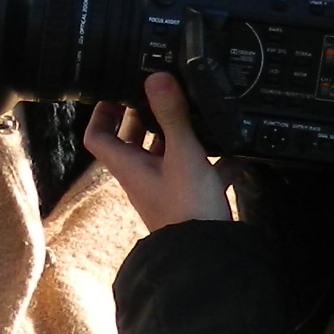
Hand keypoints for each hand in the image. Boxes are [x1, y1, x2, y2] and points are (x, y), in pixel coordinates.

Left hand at [84, 71, 233, 229]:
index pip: (98, 137)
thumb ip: (171, 116)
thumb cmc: (188, 208)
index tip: (114, 93)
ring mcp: (166, 187)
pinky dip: (213, 158)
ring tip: (195, 112)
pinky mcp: (191, 197)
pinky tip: (235, 148)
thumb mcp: (182, 154)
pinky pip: (199, 171)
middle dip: (143, 117)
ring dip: (178, 134)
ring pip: (166, 154)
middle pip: (133, 142)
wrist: (209, 255)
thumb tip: (156, 78)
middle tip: (158, 95)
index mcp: (129, 166)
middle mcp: (143, 176)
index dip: (101, 114)